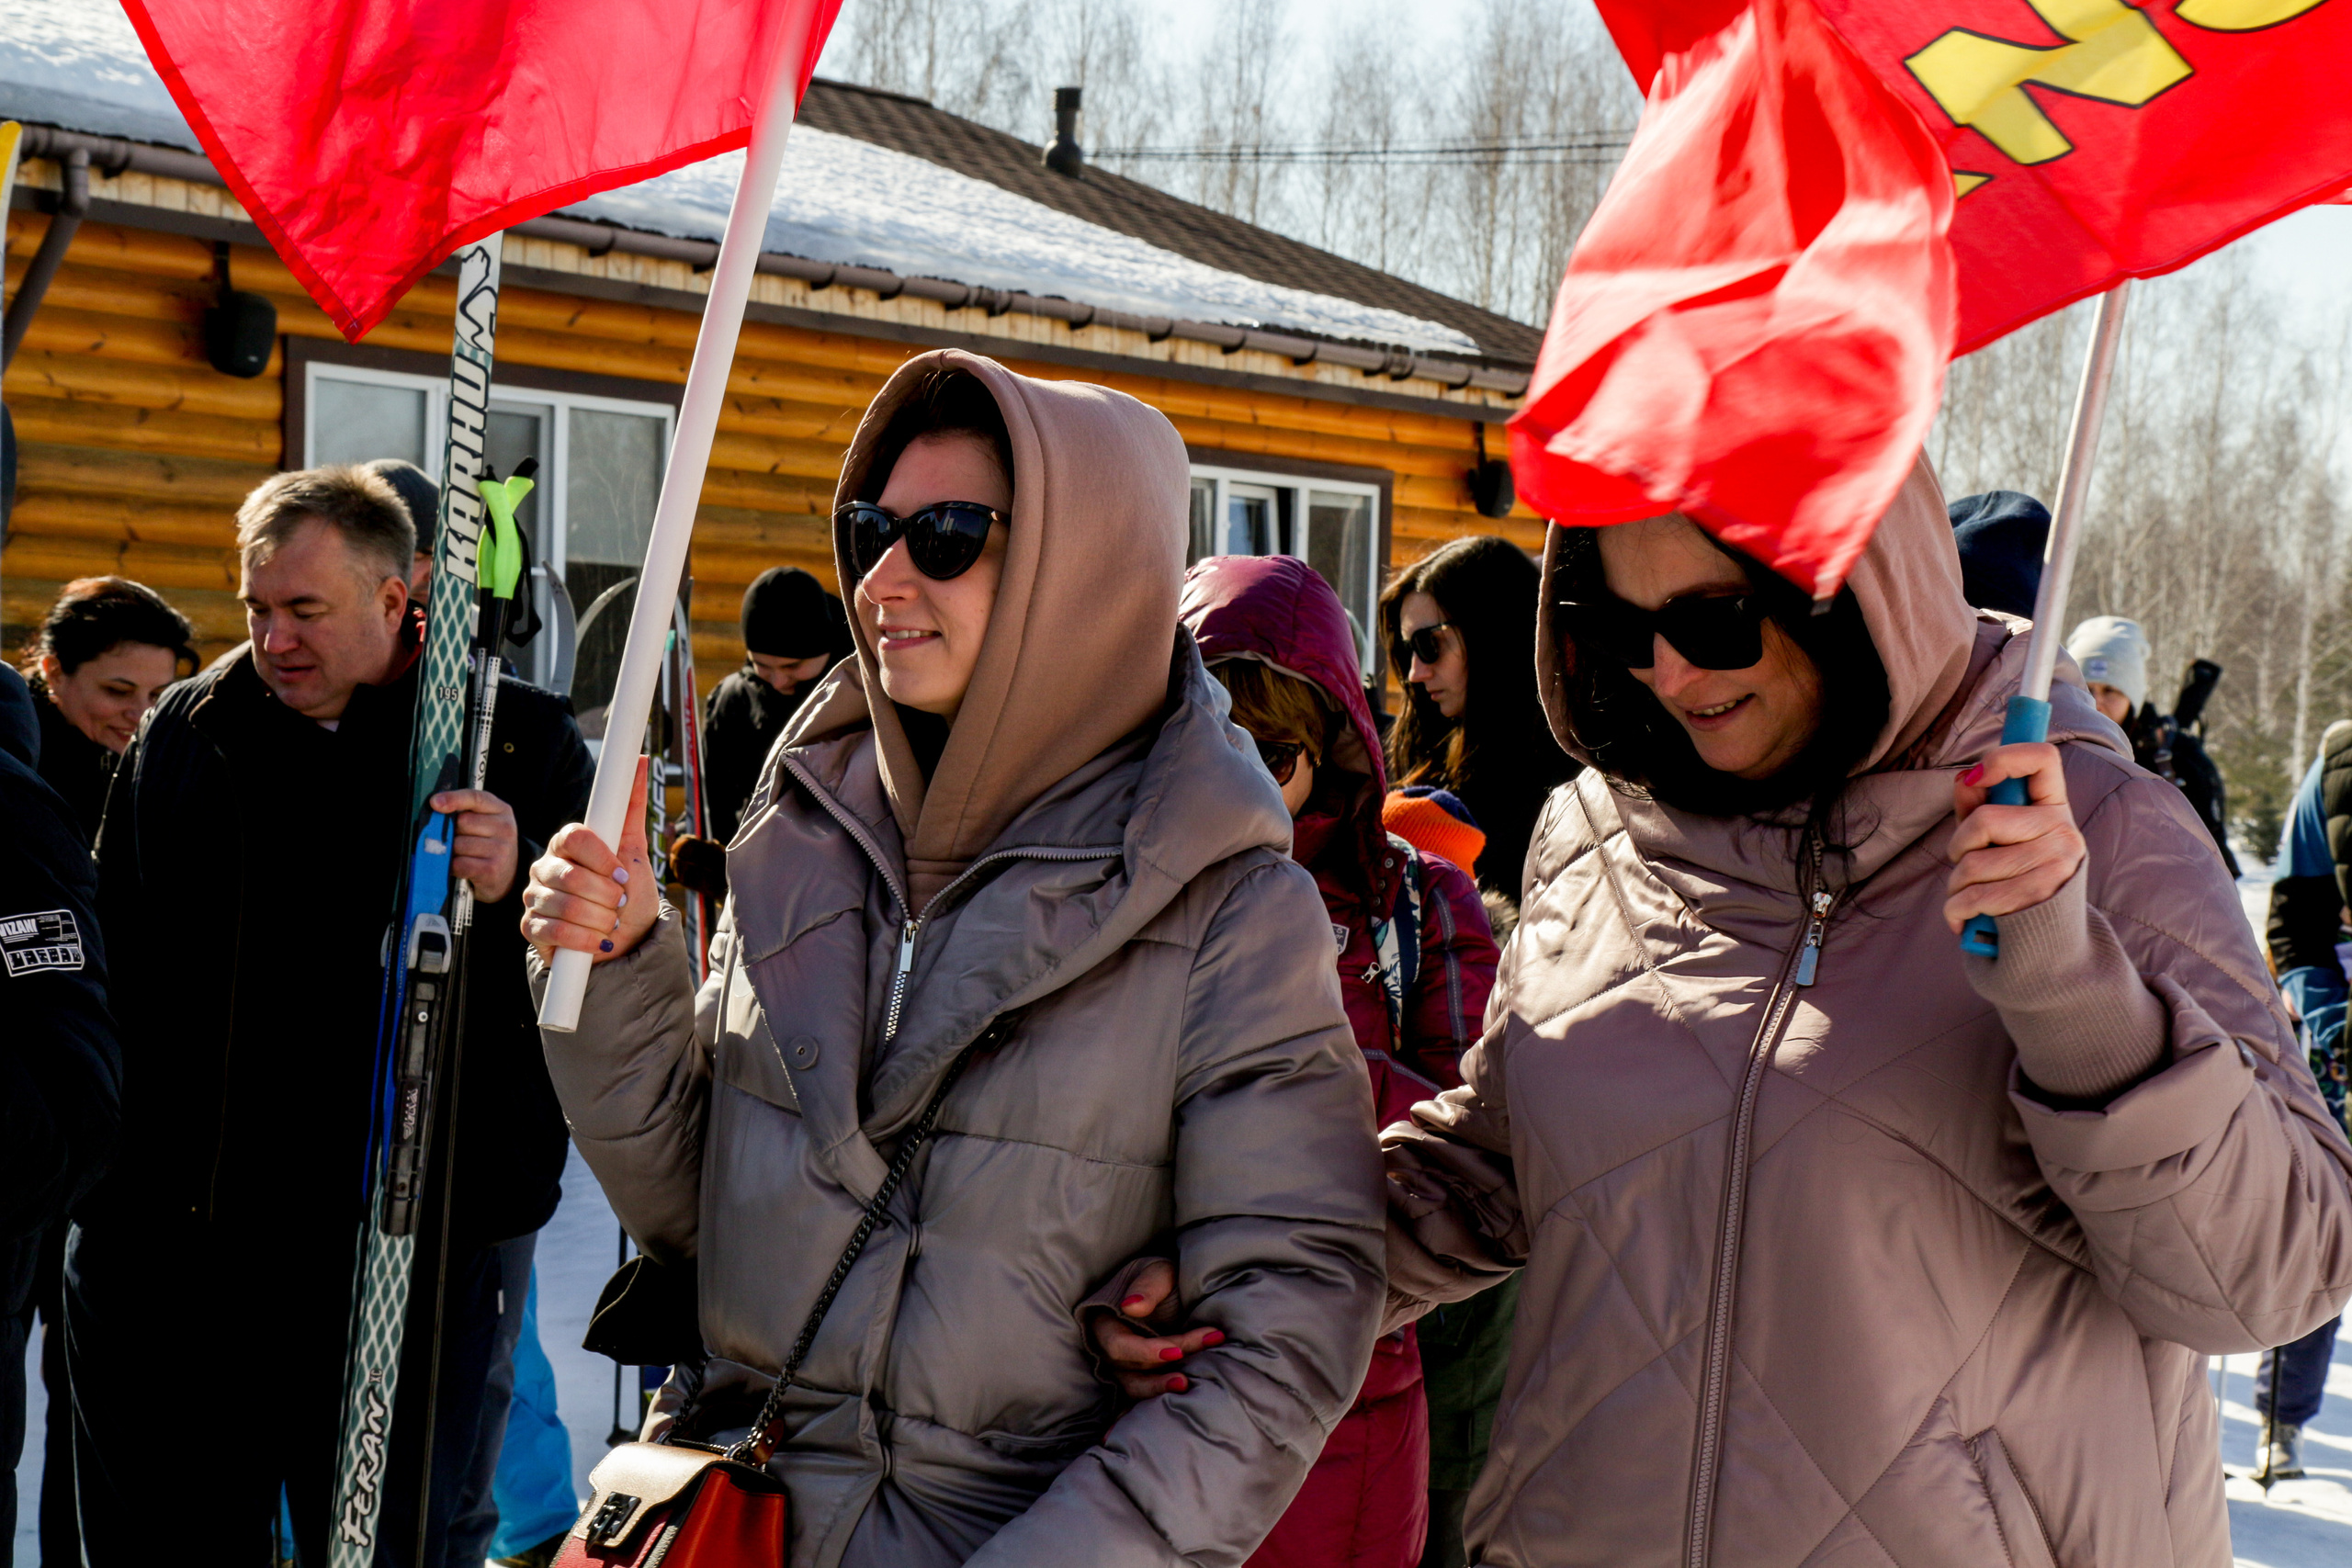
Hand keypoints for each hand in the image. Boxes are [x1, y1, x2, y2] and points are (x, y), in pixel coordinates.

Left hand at [429, 788, 519, 903]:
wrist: (507, 873)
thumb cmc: (487, 843)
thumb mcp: (484, 821)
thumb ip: (464, 811)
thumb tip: (435, 809)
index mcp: (501, 810)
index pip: (476, 798)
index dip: (453, 799)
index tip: (435, 803)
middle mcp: (505, 827)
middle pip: (462, 822)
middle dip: (453, 830)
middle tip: (460, 838)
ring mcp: (501, 849)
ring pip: (458, 844)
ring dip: (453, 851)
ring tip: (463, 855)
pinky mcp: (492, 869)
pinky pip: (459, 863)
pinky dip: (454, 866)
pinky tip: (462, 866)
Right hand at [522, 757, 655, 964]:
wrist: (623, 941)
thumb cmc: (627, 895)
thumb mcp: (635, 850)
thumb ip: (631, 807)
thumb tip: (642, 760)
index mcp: (567, 844)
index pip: (575, 837)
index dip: (602, 859)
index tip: (623, 875)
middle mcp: (545, 866)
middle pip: (572, 876)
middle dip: (608, 896)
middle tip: (620, 903)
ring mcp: (534, 896)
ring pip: (565, 905)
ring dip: (600, 920)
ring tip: (610, 922)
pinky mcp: (530, 926)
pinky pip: (553, 930)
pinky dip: (585, 940)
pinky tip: (599, 941)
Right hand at [1087, 1259, 1223, 1398]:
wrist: (1167, 1287)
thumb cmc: (1158, 1277)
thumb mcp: (1156, 1272)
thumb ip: (1147, 1286)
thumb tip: (1131, 1306)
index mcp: (1105, 1321)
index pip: (1119, 1345)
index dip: (1145, 1351)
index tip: (1177, 1351)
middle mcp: (1109, 1348)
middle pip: (1130, 1368)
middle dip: (1160, 1373)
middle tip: (1188, 1379)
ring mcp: (1122, 1364)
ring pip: (1134, 1386)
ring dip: (1159, 1389)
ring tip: (1186, 1386)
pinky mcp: (1139, 1374)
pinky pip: (1145, 1390)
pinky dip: (1161, 1394)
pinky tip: (1185, 1394)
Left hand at [1944, 741, 2085, 933]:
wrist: (2046, 940)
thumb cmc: (2012, 879)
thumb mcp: (1997, 839)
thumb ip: (1978, 807)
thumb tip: (1962, 779)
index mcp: (2055, 807)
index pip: (2042, 758)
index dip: (2005, 757)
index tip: (1978, 776)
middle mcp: (2064, 831)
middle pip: (1984, 821)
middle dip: (1958, 847)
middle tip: (1965, 864)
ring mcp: (2058, 863)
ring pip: (1972, 864)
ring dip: (1956, 885)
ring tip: (1969, 895)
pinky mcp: (2042, 896)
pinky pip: (1974, 897)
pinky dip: (1956, 909)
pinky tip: (1964, 916)